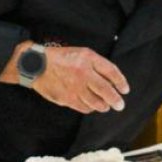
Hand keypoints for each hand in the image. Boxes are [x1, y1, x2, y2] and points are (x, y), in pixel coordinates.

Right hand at [1, 43, 130, 113]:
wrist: (36, 65)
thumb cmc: (61, 58)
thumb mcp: (81, 53)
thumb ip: (96, 64)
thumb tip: (112, 80)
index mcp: (88, 58)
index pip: (111, 71)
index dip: (121, 81)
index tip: (125, 89)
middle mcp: (83, 72)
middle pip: (105, 90)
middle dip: (115, 99)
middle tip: (120, 105)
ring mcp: (75, 86)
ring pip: (96, 102)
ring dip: (104, 106)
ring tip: (106, 106)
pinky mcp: (67, 98)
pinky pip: (84, 107)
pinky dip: (90, 109)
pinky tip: (91, 107)